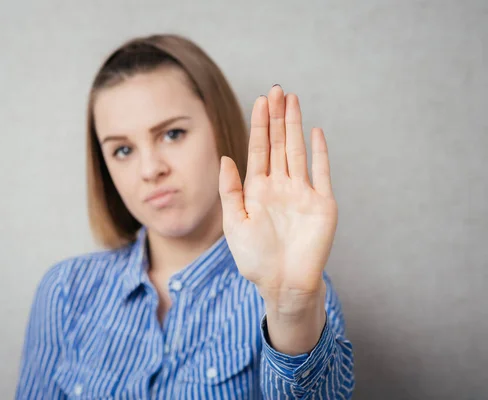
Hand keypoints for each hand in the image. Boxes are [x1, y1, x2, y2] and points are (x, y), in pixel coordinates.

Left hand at [218, 85, 336, 316]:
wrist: (283, 284)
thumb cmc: (255, 259)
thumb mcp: (235, 223)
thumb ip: (231, 191)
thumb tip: (225, 158)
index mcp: (257, 190)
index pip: (259, 150)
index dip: (260, 125)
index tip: (260, 101)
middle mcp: (280, 186)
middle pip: (279, 144)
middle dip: (277, 117)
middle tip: (276, 90)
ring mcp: (302, 193)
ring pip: (298, 151)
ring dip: (295, 126)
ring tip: (292, 100)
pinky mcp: (322, 204)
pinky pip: (321, 173)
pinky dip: (320, 153)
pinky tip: (315, 132)